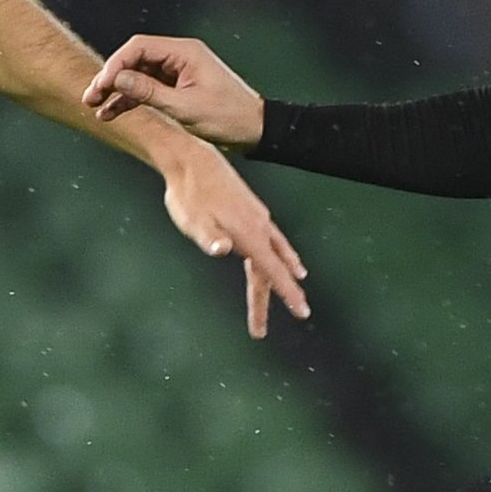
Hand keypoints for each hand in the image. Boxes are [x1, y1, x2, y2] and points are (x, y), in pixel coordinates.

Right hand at [84, 35, 267, 150]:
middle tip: (90, 96)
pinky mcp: (177, 86)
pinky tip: (112, 113)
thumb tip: (118, 78)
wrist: (253, 130)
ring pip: (137, 74)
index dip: (115, 65)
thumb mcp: (185, 107)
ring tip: (96, 107)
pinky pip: (147, 88)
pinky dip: (130, 99)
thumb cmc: (228, 117)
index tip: (101, 85)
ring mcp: (177, 71)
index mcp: (185, 52)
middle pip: (134, 59)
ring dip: (117, 90)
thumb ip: (149, 92)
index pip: (139, 48)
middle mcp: (179, 57)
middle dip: (111, 78)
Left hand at [155, 140, 310, 338]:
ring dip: (282, 277)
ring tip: (295, 294)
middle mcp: (259, 228)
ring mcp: (258, 219)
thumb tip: (221, 249)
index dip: (288, 293)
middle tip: (260, 330)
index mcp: (248, 235)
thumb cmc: (188, 195)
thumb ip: (208, 236)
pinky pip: (275, 240)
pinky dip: (283, 254)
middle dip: (274, 298)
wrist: (193, 161)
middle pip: (271, 271)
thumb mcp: (192, 220)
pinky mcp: (253, 212)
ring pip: (276, 255)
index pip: (272, 271)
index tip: (302, 311)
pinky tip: (286, 257)